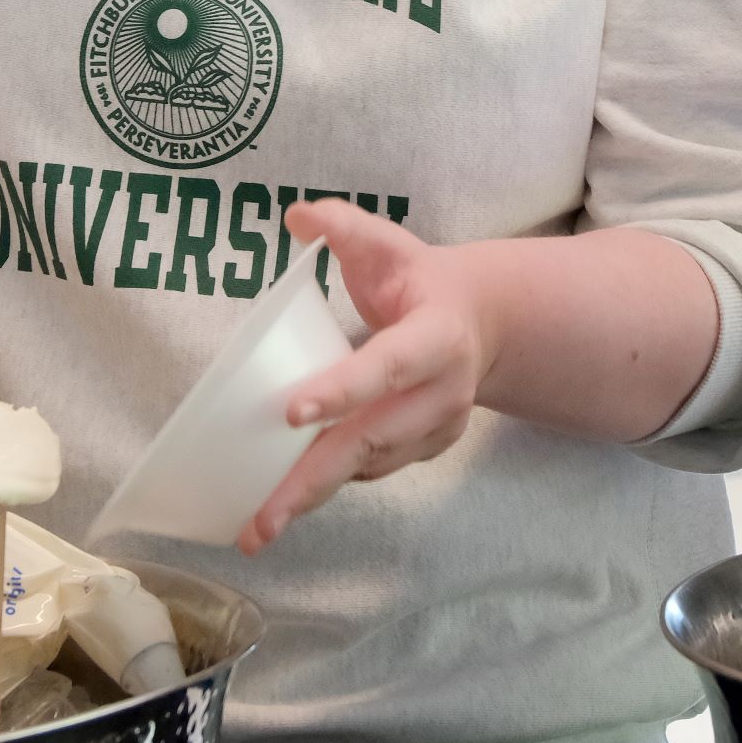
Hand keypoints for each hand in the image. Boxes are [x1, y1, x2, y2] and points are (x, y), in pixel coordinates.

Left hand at [238, 199, 498, 555]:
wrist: (483, 320)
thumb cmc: (419, 280)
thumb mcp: (388, 246)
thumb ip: (344, 227)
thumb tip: (295, 215)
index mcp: (439, 336)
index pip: (390, 365)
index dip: (345, 389)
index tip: (293, 413)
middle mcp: (445, 390)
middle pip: (374, 438)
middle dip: (314, 476)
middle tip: (262, 514)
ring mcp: (438, 427)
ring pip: (370, 465)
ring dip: (312, 495)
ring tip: (257, 527)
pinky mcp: (425, 449)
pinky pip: (372, 471)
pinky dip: (328, 486)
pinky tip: (283, 504)